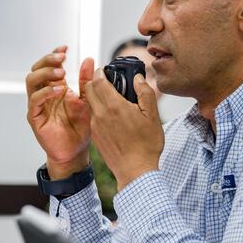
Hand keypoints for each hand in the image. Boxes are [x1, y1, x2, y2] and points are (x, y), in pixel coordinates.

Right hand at [26, 46, 94, 178]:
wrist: (76, 151)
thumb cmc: (81, 127)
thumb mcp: (88, 100)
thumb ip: (86, 81)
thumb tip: (88, 59)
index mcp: (55, 88)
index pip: (49, 66)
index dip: (54, 54)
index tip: (65, 47)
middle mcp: (44, 94)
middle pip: (36, 69)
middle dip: (48, 60)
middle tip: (62, 58)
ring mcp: (38, 105)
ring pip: (31, 81)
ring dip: (45, 73)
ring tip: (61, 73)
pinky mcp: (35, 117)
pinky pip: (34, 101)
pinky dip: (46, 92)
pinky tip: (59, 90)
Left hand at [85, 69, 163, 189]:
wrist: (135, 171)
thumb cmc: (146, 145)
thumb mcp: (153, 115)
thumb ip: (145, 92)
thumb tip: (138, 78)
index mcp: (114, 106)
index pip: (98, 80)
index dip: (101, 71)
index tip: (107, 70)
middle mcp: (100, 114)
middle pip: (89, 88)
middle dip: (96, 81)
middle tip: (108, 81)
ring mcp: (96, 126)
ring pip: (89, 102)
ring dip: (96, 96)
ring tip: (112, 98)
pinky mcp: (95, 136)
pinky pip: (92, 116)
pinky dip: (98, 110)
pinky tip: (112, 115)